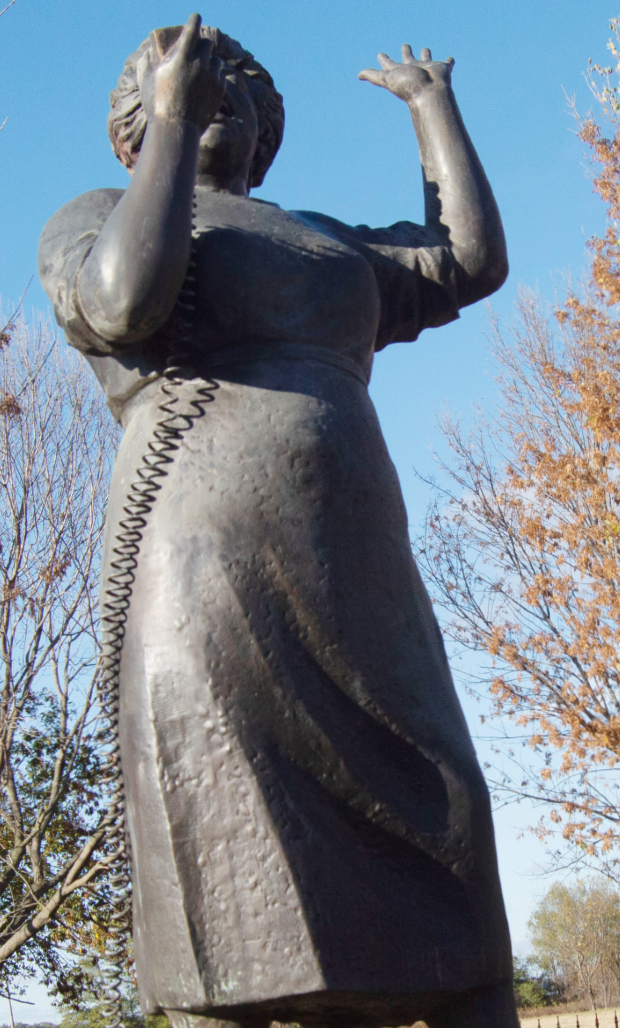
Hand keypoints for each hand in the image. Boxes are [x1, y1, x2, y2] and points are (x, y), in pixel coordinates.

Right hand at [138, 13, 224, 131]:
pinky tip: (205, 84)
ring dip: (209, 61)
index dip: (194, 20)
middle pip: (207, 43)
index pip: (192, 28)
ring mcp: (212, 77)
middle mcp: (200, 63)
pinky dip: (214, 77)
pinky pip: (220, 76)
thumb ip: (147, 63)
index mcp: (182, 56)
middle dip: (201, 45)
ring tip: (200, 71)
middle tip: (195, 51)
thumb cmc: (158, 105)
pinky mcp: (220, 91)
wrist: (177, 130)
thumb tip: (148, 54)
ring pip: (216, 60)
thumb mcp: (147, 80)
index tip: (196, 17)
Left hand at [359, 45, 454, 103]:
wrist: (429, 93)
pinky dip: (449, 62)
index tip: (380, 55)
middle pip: (408, 58)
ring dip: (426, 54)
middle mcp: (413, 70)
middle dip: (406, 52)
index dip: (384, 59)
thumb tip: (358, 75)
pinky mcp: (442, 69)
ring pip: (426, 58)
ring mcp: (428, 69)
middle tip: (405, 46)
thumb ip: (373, 76)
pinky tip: (451, 60)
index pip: (389, 64)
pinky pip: (447, 64)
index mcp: (401, 72)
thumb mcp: (387, 79)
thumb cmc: (408, 87)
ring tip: (426, 49)